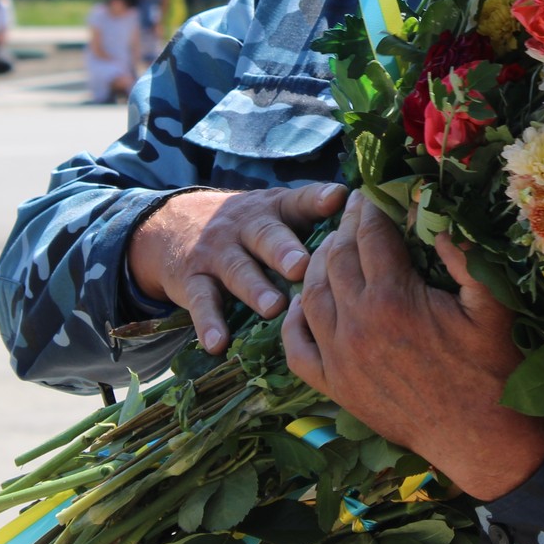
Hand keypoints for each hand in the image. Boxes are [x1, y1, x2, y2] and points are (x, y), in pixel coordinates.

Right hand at [128, 184, 346, 352]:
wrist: (176, 225)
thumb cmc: (250, 226)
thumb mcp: (279, 211)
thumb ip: (316, 213)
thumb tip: (367, 212)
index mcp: (274, 210)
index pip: (298, 202)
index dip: (317, 199)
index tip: (338, 199)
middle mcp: (245, 227)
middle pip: (265, 236)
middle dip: (283, 251)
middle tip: (302, 267)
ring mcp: (217, 253)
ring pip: (237, 270)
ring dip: (255, 289)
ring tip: (274, 307)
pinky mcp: (193, 280)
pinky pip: (201, 302)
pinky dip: (209, 324)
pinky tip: (218, 344)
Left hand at [282, 195, 543, 499]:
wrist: (481, 439)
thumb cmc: (494, 369)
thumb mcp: (493, 305)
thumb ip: (464, 256)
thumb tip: (435, 215)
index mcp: (394, 298)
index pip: (370, 236)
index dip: (370, 208)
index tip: (371, 193)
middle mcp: (357, 324)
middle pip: (336, 259)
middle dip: (344, 229)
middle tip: (353, 214)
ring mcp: (340, 357)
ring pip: (311, 295)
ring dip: (318, 265)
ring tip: (332, 249)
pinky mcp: (335, 387)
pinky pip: (297, 347)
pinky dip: (293, 321)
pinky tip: (299, 303)